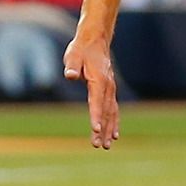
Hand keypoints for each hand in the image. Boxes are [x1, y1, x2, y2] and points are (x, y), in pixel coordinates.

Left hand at [62, 34, 120, 149]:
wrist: (95, 40)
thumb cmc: (82, 49)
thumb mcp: (74, 55)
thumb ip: (72, 66)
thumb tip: (70, 75)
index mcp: (99, 80)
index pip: (97, 102)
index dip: (96, 116)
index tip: (96, 130)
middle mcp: (108, 87)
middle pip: (106, 112)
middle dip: (103, 129)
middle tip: (99, 145)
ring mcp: (110, 89)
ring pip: (112, 113)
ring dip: (110, 130)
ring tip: (106, 145)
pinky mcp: (109, 91)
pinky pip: (113, 110)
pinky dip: (114, 122)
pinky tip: (114, 134)